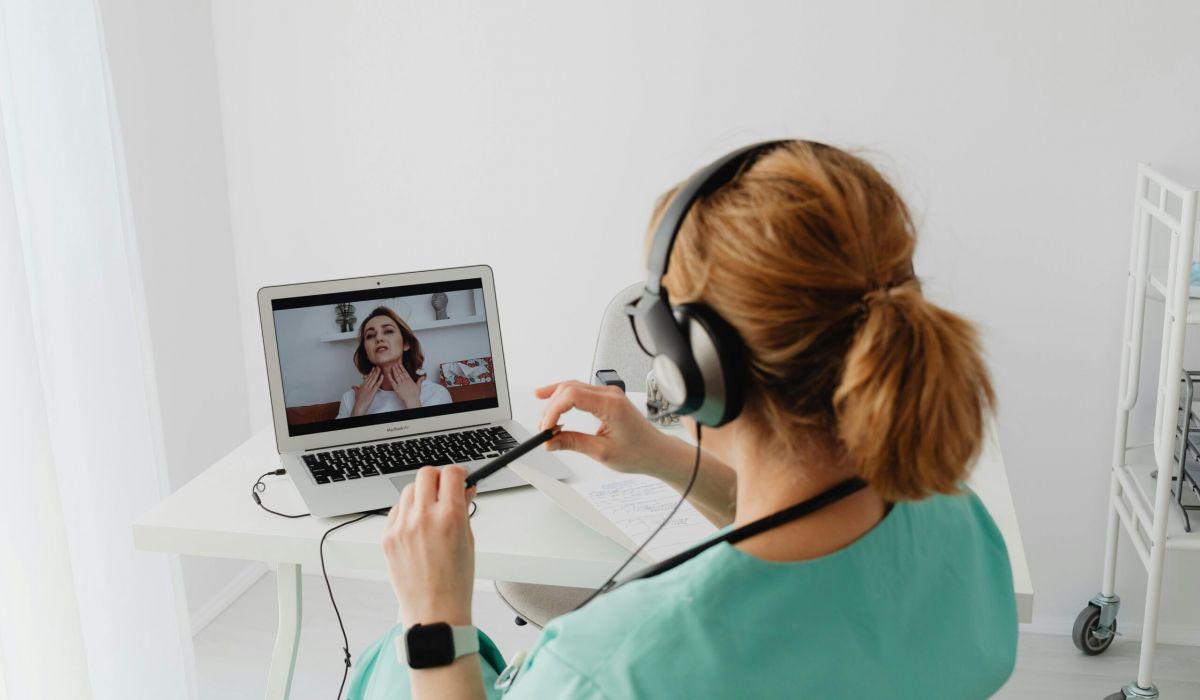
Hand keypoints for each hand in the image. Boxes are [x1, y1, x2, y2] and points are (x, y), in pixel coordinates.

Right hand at [350, 366, 383, 416]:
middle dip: (375, 371)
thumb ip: (356, 389)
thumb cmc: (358, 401)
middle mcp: (365, 386)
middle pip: (371, 377)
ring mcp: (369, 389)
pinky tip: (382, 376)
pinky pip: (377, 385)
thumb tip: (354, 386)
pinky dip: (380, 380)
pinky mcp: (372, 392)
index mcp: (362, 386)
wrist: (359, 406)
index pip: (367, 377)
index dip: (371, 372)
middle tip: (378, 366)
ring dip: (377, 373)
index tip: (373, 368)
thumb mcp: (356, 393)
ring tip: (380, 369)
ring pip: (374, 379)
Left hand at [383, 466, 477, 625]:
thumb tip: (462, 490)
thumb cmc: (455, 582)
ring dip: (421, 495)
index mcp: (450, 516)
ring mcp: (402, 527)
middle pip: (426, 474)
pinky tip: (416, 528)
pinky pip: (396, 511)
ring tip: (429, 512)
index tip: (460, 478)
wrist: (434, 610)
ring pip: (408, 491)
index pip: (450, 473)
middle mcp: (423, 517)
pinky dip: (406, 513)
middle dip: (438, 478)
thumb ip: (463, 510)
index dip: (458, 473)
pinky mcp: (387, 537)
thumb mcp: (469, 540)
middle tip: (444, 489)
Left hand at [388, 364, 423, 407]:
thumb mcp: (419, 386)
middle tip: (395, 364)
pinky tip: (388, 374)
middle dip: (397, 368)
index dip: (402, 368)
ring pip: (396, 376)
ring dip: (394, 371)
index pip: (405, 372)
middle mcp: (405, 381)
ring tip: (392, 367)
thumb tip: (423, 377)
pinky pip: (392, 381)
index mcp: (409, 380)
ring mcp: (400, 384)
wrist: (412, 399)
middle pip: (400, 373)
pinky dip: (390, 377)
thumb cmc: (415, 394)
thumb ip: (420, 380)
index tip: (400, 364)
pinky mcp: (396, 388)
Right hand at [536, 380, 676, 475]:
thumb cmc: (638, 452)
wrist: (656, 452)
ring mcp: (608, 394)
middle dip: (551, 407)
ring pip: (573, 387)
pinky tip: (550, 398)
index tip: (545, 427)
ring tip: (544, 420)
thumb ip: (573, 443)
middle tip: (543, 429)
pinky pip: (580, 391)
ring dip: (555, 401)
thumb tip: (550, 441)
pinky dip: (564, 397)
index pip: (572, 396)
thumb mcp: (602, 452)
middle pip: (569, 388)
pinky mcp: (606, 398)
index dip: (553, 410)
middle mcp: (610, 394)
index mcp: (611, 405)